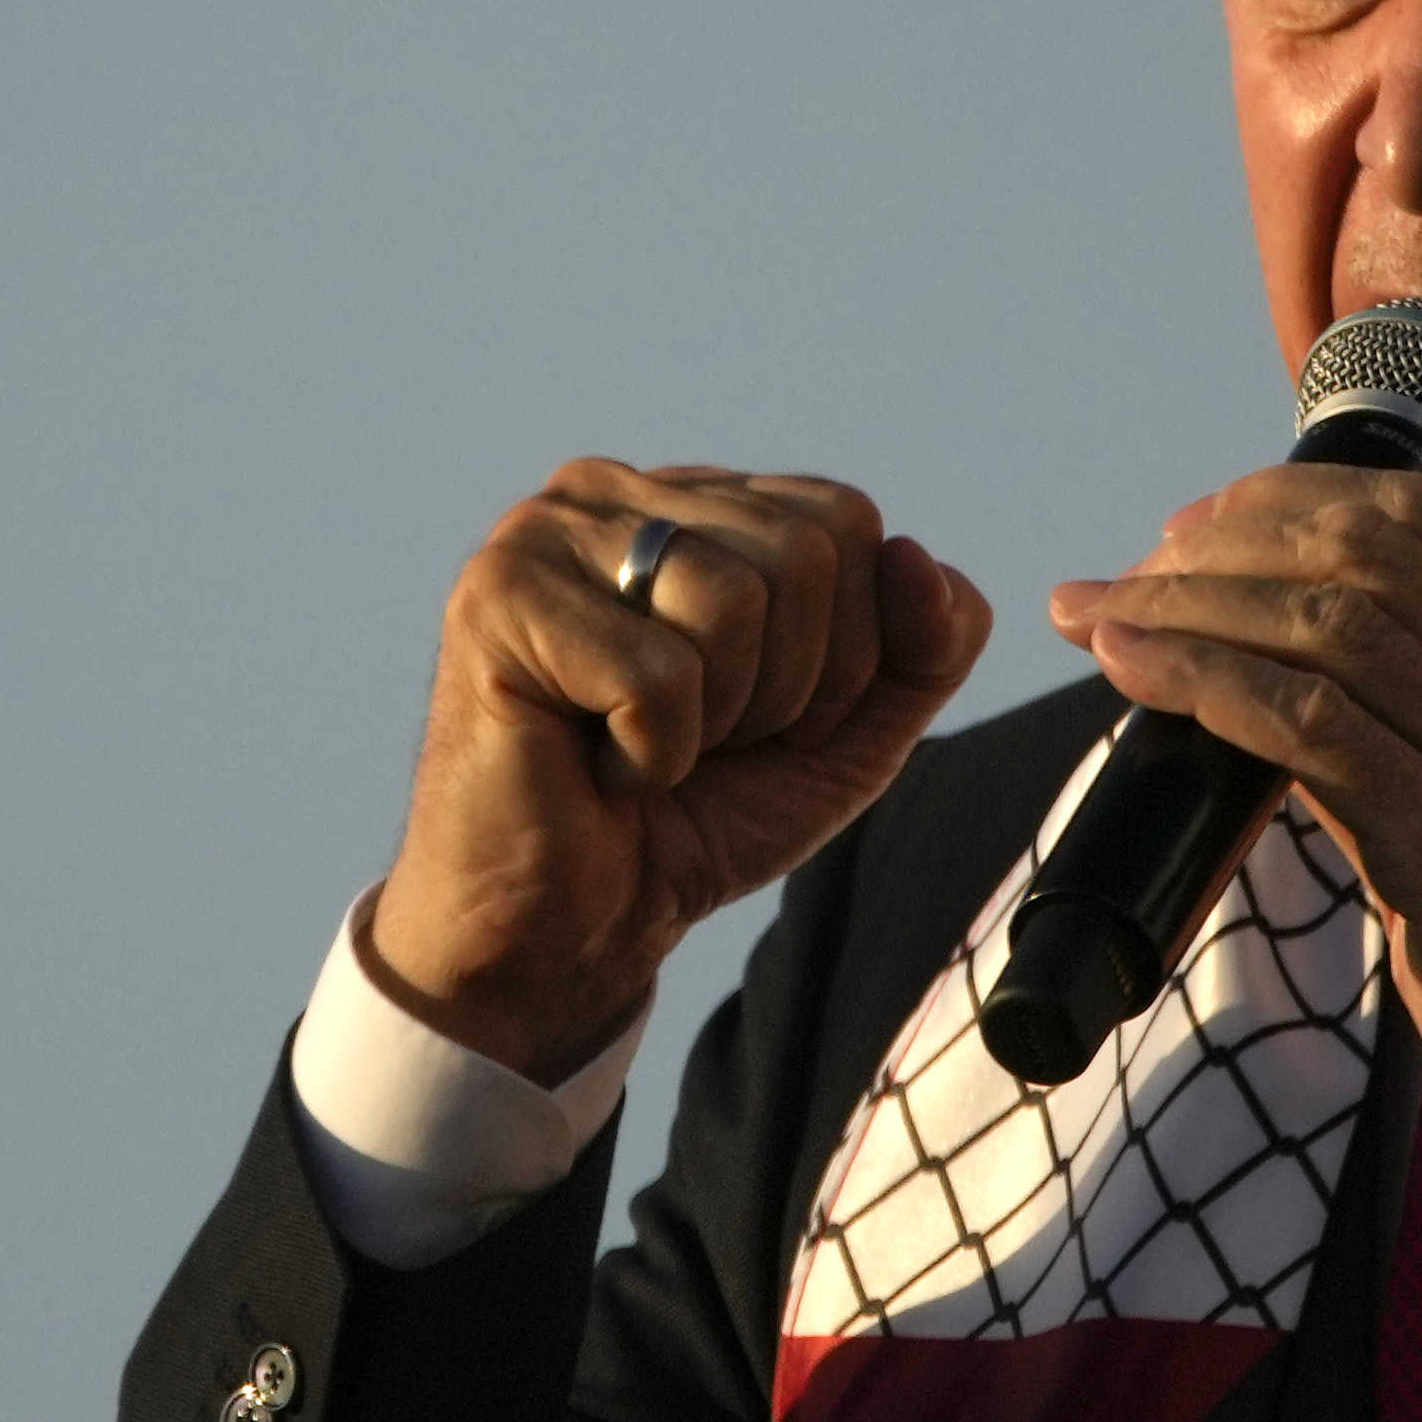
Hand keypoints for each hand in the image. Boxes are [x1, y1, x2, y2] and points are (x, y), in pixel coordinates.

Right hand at [365, 464, 990, 1082]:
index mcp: (696, 502)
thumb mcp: (851, 731)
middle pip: (801, 552)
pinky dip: (654, 755)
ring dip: (719, 721)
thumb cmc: (695, 818)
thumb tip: (915, 555)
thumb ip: (925, 644)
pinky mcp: (496, 598)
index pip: (845, 519)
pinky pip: (658, 673)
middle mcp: (616, 492)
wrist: (568, 929)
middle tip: (704, 743)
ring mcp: (546, 535)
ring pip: (732, 602)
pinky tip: (597, 766)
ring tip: (649, 749)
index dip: (846, 649)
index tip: (765, 720)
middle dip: (787, 688)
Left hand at [1047, 466, 1421, 1287]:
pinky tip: (1134, 674)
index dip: (1285, 502)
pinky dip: (1205, 682)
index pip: (1418, 521)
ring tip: (1097, 615)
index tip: (1192, 530)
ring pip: (1324, 623)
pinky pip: (1308, 728)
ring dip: (1188, 606)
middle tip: (1127, 576)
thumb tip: (1289, 690)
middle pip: (1360, 551)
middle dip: (1220, 544)